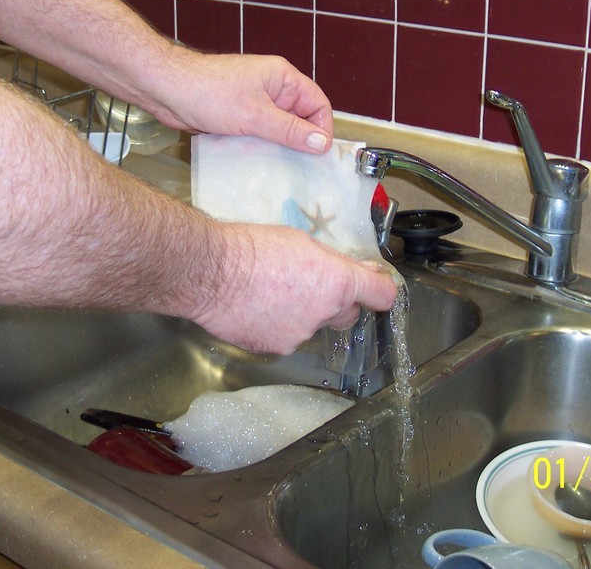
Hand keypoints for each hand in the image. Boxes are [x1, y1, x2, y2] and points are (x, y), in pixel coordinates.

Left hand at [148, 46, 334, 154]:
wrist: (166, 90)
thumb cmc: (208, 93)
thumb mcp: (255, 115)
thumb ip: (290, 130)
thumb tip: (322, 143)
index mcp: (283, 78)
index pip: (317, 103)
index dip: (322, 128)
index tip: (318, 154)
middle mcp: (272, 89)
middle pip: (300, 118)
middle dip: (302, 141)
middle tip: (303, 168)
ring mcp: (254, 103)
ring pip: (279, 129)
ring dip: (280, 147)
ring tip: (282, 170)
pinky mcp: (239, 117)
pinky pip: (260, 134)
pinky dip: (262, 148)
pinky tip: (260, 165)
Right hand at [188, 223, 397, 353]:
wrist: (208, 272)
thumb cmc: (251, 246)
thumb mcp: (299, 240)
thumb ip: (329, 261)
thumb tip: (349, 270)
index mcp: (337, 282)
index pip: (382, 296)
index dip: (380, 290)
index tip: (374, 286)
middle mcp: (324, 314)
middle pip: (348, 315)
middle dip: (337, 303)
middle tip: (312, 284)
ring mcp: (299, 336)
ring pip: (312, 326)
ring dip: (301, 313)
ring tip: (270, 293)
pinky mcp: (274, 349)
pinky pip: (284, 337)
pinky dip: (276, 325)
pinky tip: (255, 308)